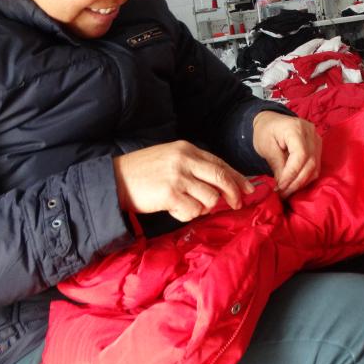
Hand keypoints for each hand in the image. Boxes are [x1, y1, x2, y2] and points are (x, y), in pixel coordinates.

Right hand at [113, 141, 254, 221]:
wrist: (114, 179)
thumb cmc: (143, 171)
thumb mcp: (171, 158)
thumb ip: (194, 166)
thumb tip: (220, 184)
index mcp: (187, 149)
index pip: (220, 164)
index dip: (237, 178)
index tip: (248, 189)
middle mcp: (185, 160)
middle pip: (221, 178)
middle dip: (233, 194)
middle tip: (236, 205)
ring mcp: (178, 177)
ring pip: (210, 198)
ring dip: (203, 208)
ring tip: (187, 205)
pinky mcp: (170, 195)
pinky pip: (193, 211)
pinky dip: (187, 214)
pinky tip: (174, 209)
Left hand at [253, 112, 321, 197]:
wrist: (271, 122)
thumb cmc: (265, 132)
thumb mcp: (265, 146)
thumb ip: (276, 164)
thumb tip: (283, 184)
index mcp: (296, 128)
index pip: (300, 155)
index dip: (291, 174)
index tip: (280, 186)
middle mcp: (311, 133)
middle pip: (310, 163)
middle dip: (296, 182)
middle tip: (282, 193)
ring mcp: (317, 140)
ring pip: (315, 167)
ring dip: (301, 183)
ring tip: (286, 191)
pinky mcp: (318, 148)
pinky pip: (315, 167)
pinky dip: (305, 178)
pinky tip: (293, 184)